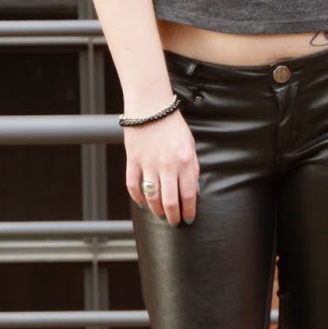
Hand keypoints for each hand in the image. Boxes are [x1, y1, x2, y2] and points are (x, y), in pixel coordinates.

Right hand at [125, 110, 199, 226]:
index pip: (189, 194)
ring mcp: (148, 163)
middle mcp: (167, 165)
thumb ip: (193, 167)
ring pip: (152, 196)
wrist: (150, 106)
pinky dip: (137, 197)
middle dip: (173, 216)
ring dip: (156, 209)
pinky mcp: (133, 160)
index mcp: (184, 161)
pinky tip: (142, 202)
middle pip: (170, 201)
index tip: (189, 218)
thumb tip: (194, 190)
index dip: (189, 210)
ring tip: (160, 213)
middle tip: (174, 222)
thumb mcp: (190, 144)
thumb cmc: (172, 125)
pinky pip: (133, 185)